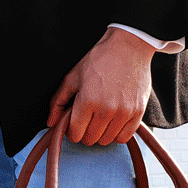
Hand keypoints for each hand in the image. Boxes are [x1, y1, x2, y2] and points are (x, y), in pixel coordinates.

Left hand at [47, 27, 154, 144]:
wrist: (129, 46)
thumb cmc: (100, 59)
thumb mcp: (73, 76)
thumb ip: (58, 101)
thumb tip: (50, 122)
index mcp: (87, 101)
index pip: (75, 134)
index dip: (72, 131)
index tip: (75, 123)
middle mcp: (106, 110)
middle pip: (89, 140)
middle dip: (85, 132)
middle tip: (87, 119)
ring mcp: (123, 113)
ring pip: (105, 141)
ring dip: (100, 134)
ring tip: (100, 118)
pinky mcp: (137, 114)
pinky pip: (123, 138)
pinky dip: (116, 134)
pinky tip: (113, 122)